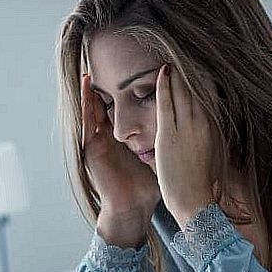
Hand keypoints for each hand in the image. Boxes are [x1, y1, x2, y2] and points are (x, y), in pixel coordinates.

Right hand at [80, 72, 160, 244]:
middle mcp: (107, 139)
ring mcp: (97, 145)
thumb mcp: (156, 156)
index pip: (119, 109)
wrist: (134, 207)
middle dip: (101, 88)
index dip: (120, 91)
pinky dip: (85, 108)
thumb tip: (186, 132)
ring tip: (87, 74)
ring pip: (91, 114)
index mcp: (121, 139)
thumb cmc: (146, 186)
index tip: (123, 73)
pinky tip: (85, 94)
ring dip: (88, 94)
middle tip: (99, 64)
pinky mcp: (91, 151)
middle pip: (103, 107)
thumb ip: (164, 142)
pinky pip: (86, 125)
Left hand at [154, 64, 216, 228]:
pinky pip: (166, 103)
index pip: (209, 96)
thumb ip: (209, 142)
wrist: (195, 203)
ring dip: (178, 72)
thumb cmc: (203, 187)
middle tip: (183, 50)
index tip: (198, 65)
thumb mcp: (213, 159)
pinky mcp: (169, 135)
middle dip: (190, 70)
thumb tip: (209, 135)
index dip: (202, 79)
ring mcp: (186, 128)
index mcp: (213, 129)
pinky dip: (164, 86)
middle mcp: (203, 124)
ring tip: (172, 55)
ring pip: (183, 91)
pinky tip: (162, 71)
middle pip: (197, 88)